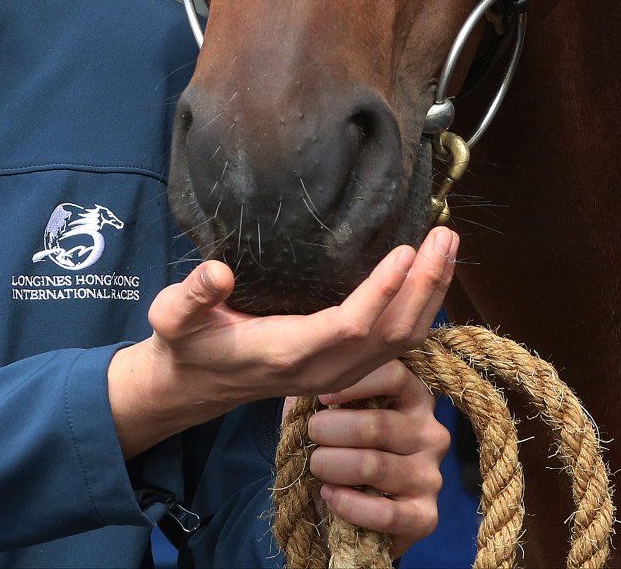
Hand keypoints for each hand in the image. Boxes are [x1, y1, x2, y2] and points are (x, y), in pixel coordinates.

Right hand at [108, 226, 458, 456]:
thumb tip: (218, 271)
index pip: (350, 325)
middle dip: (424, 284)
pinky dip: (419, 307)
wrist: (194, 386)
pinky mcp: (346, 369)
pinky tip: (428, 273)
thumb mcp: (173, 317)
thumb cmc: (186, 344)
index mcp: (287, 353)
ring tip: (447, 245)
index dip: (382, 291)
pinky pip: (397, 343)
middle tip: (444, 234)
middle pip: (392, 334)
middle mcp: (323, 370)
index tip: (405, 249)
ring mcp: (339, 374)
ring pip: (403, 341)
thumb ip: (193, 296)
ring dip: (430, 293)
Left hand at [303, 359, 451, 557]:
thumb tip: (307, 378)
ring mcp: (431, 477)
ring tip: (316, 465)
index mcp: (415, 399)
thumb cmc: (342, 447)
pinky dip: (348, 504)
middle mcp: (431, 434)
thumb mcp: (336, 411)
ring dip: (332, 465)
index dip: (352, 384)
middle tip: (311, 436)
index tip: (321, 397)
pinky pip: (385, 512)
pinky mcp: (425, 517)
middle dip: (330, 431)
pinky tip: (329, 494)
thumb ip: (327, 390)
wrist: (354, 509)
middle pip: (377, 425)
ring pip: (374, 466)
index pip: (393, 375)